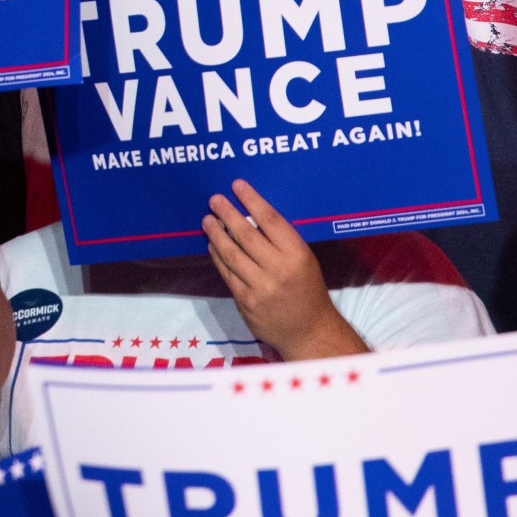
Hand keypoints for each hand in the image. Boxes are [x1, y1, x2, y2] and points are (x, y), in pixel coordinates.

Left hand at [203, 180, 365, 359]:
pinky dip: (217, 257)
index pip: (270, 221)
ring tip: (207, 220)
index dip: (252, 200)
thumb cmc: (308, 289)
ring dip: (216, 234)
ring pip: (231, 254)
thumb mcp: (304, 260)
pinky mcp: (245, 303)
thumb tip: (250, 215)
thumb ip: (280, 241)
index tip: (237, 186)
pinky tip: (212, 245)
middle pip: (246, 235)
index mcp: (297, 255)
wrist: (309, 331)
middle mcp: (279, 270)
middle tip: (215, 200)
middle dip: (228, 214)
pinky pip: (226, 274)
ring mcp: (260, 288)